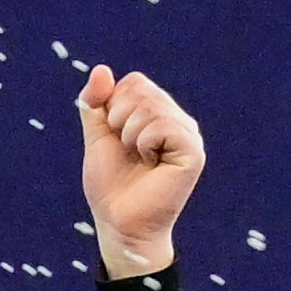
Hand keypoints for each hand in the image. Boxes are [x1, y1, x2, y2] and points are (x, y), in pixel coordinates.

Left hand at [79, 62, 199, 276]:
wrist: (118, 222)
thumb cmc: (110, 184)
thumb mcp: (97, 138)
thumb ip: (96, 104)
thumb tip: (101, 69)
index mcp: (159, 114)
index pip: (133, 82)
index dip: (112, 107)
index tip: (115, 137)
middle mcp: (178, 120)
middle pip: (141, 90)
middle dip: (118, 121)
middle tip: (127, 150)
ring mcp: (189, 134)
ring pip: (150, 107)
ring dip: (130, 135)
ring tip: (139, 158)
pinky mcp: (194, 151)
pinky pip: (163, 126)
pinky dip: (145, 144)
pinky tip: (151, 163)